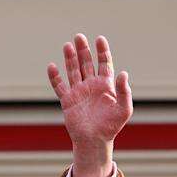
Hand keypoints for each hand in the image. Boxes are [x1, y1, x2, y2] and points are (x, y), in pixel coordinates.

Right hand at [47, 34, 132, 176]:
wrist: (95, 140)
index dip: (102, 51)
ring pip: (73, 70)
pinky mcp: (68, 100)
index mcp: (105, 86)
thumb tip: (123, 73)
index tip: (100, 39)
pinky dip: (55, 77)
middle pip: (86, 63)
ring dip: (70, 58)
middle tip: (79, 36)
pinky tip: (52, 66)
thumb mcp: (124, 109)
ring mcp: (79, 92)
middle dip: (83, 50)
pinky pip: (60, 86)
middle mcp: (91, 85)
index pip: (104, 64)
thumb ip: (124, 92)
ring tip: (68, 45)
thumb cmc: (111, 126)